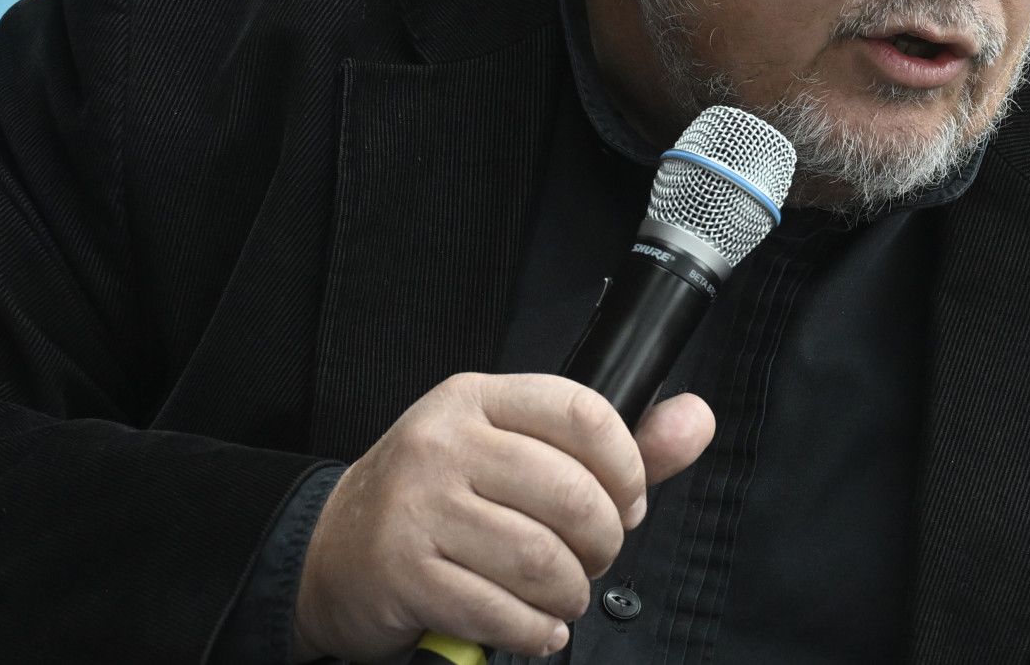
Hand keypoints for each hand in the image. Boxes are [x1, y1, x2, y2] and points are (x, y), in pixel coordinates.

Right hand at [292, 372, 713, 661]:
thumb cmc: (441, 497)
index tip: (630, 501)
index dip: (627, 466)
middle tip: (594, 559)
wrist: (331, 549)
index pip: (582, 412)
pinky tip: (536, 628)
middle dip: (603, 542)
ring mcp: (418, 506)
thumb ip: (615, 444)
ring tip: (564, 596)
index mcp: (480, 398)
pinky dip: (534, 630)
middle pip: (570, 494)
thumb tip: (698, 420)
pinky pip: (497, 610)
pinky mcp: (403, 572)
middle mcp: (445, 442)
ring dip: (570, 593)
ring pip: (539, 558)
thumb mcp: (518, 451)